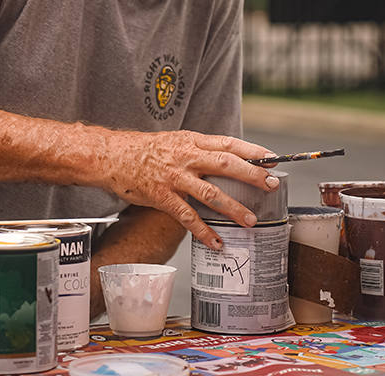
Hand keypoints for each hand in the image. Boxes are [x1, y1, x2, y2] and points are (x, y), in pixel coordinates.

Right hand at [95, 129, 277, 250]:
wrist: (113, 155)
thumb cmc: (145, 149)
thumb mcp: (176, 141)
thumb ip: (200, 150)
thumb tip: (227, 160)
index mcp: (192, 141)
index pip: (228, 143)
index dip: (252, 151)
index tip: (272, 158)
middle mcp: (186, 157)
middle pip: (226, 164)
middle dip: (252, 175)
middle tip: (272, 185)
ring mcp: (175, 177)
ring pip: (210, 193)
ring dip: (233, 207)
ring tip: (250, 220)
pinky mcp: (162, 196)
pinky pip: (187, 216)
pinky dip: (204, 231)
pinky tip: (216, 242)